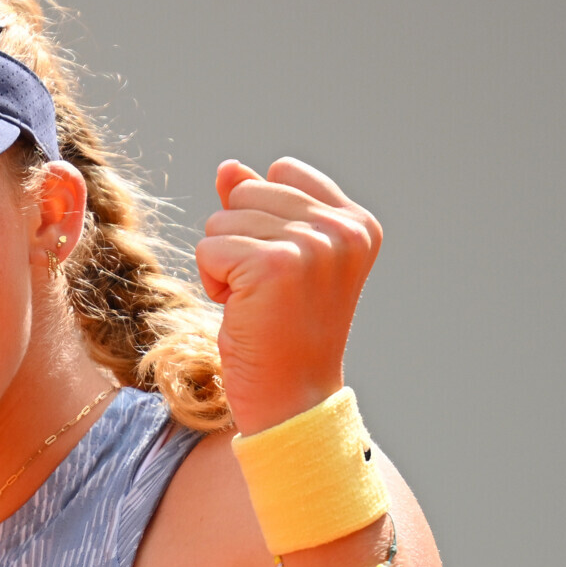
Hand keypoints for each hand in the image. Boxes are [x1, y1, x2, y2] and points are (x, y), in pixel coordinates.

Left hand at [195, 158, 381, 432]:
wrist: (293, 399)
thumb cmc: (283, 333)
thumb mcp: (277, 260)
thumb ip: (259, 207)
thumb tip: (229, 167)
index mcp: (357, 223)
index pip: (281, 172)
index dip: (261, 220)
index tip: (282, 272)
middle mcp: (343, 229)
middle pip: (247, 192)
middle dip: (238, 241)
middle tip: (265, 294)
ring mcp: (313, 245)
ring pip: (222, 219)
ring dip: (223, 265)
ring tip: (255, 304)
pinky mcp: (274, 265)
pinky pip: (208, 248)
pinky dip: (212, 282)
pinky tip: (240, 312)